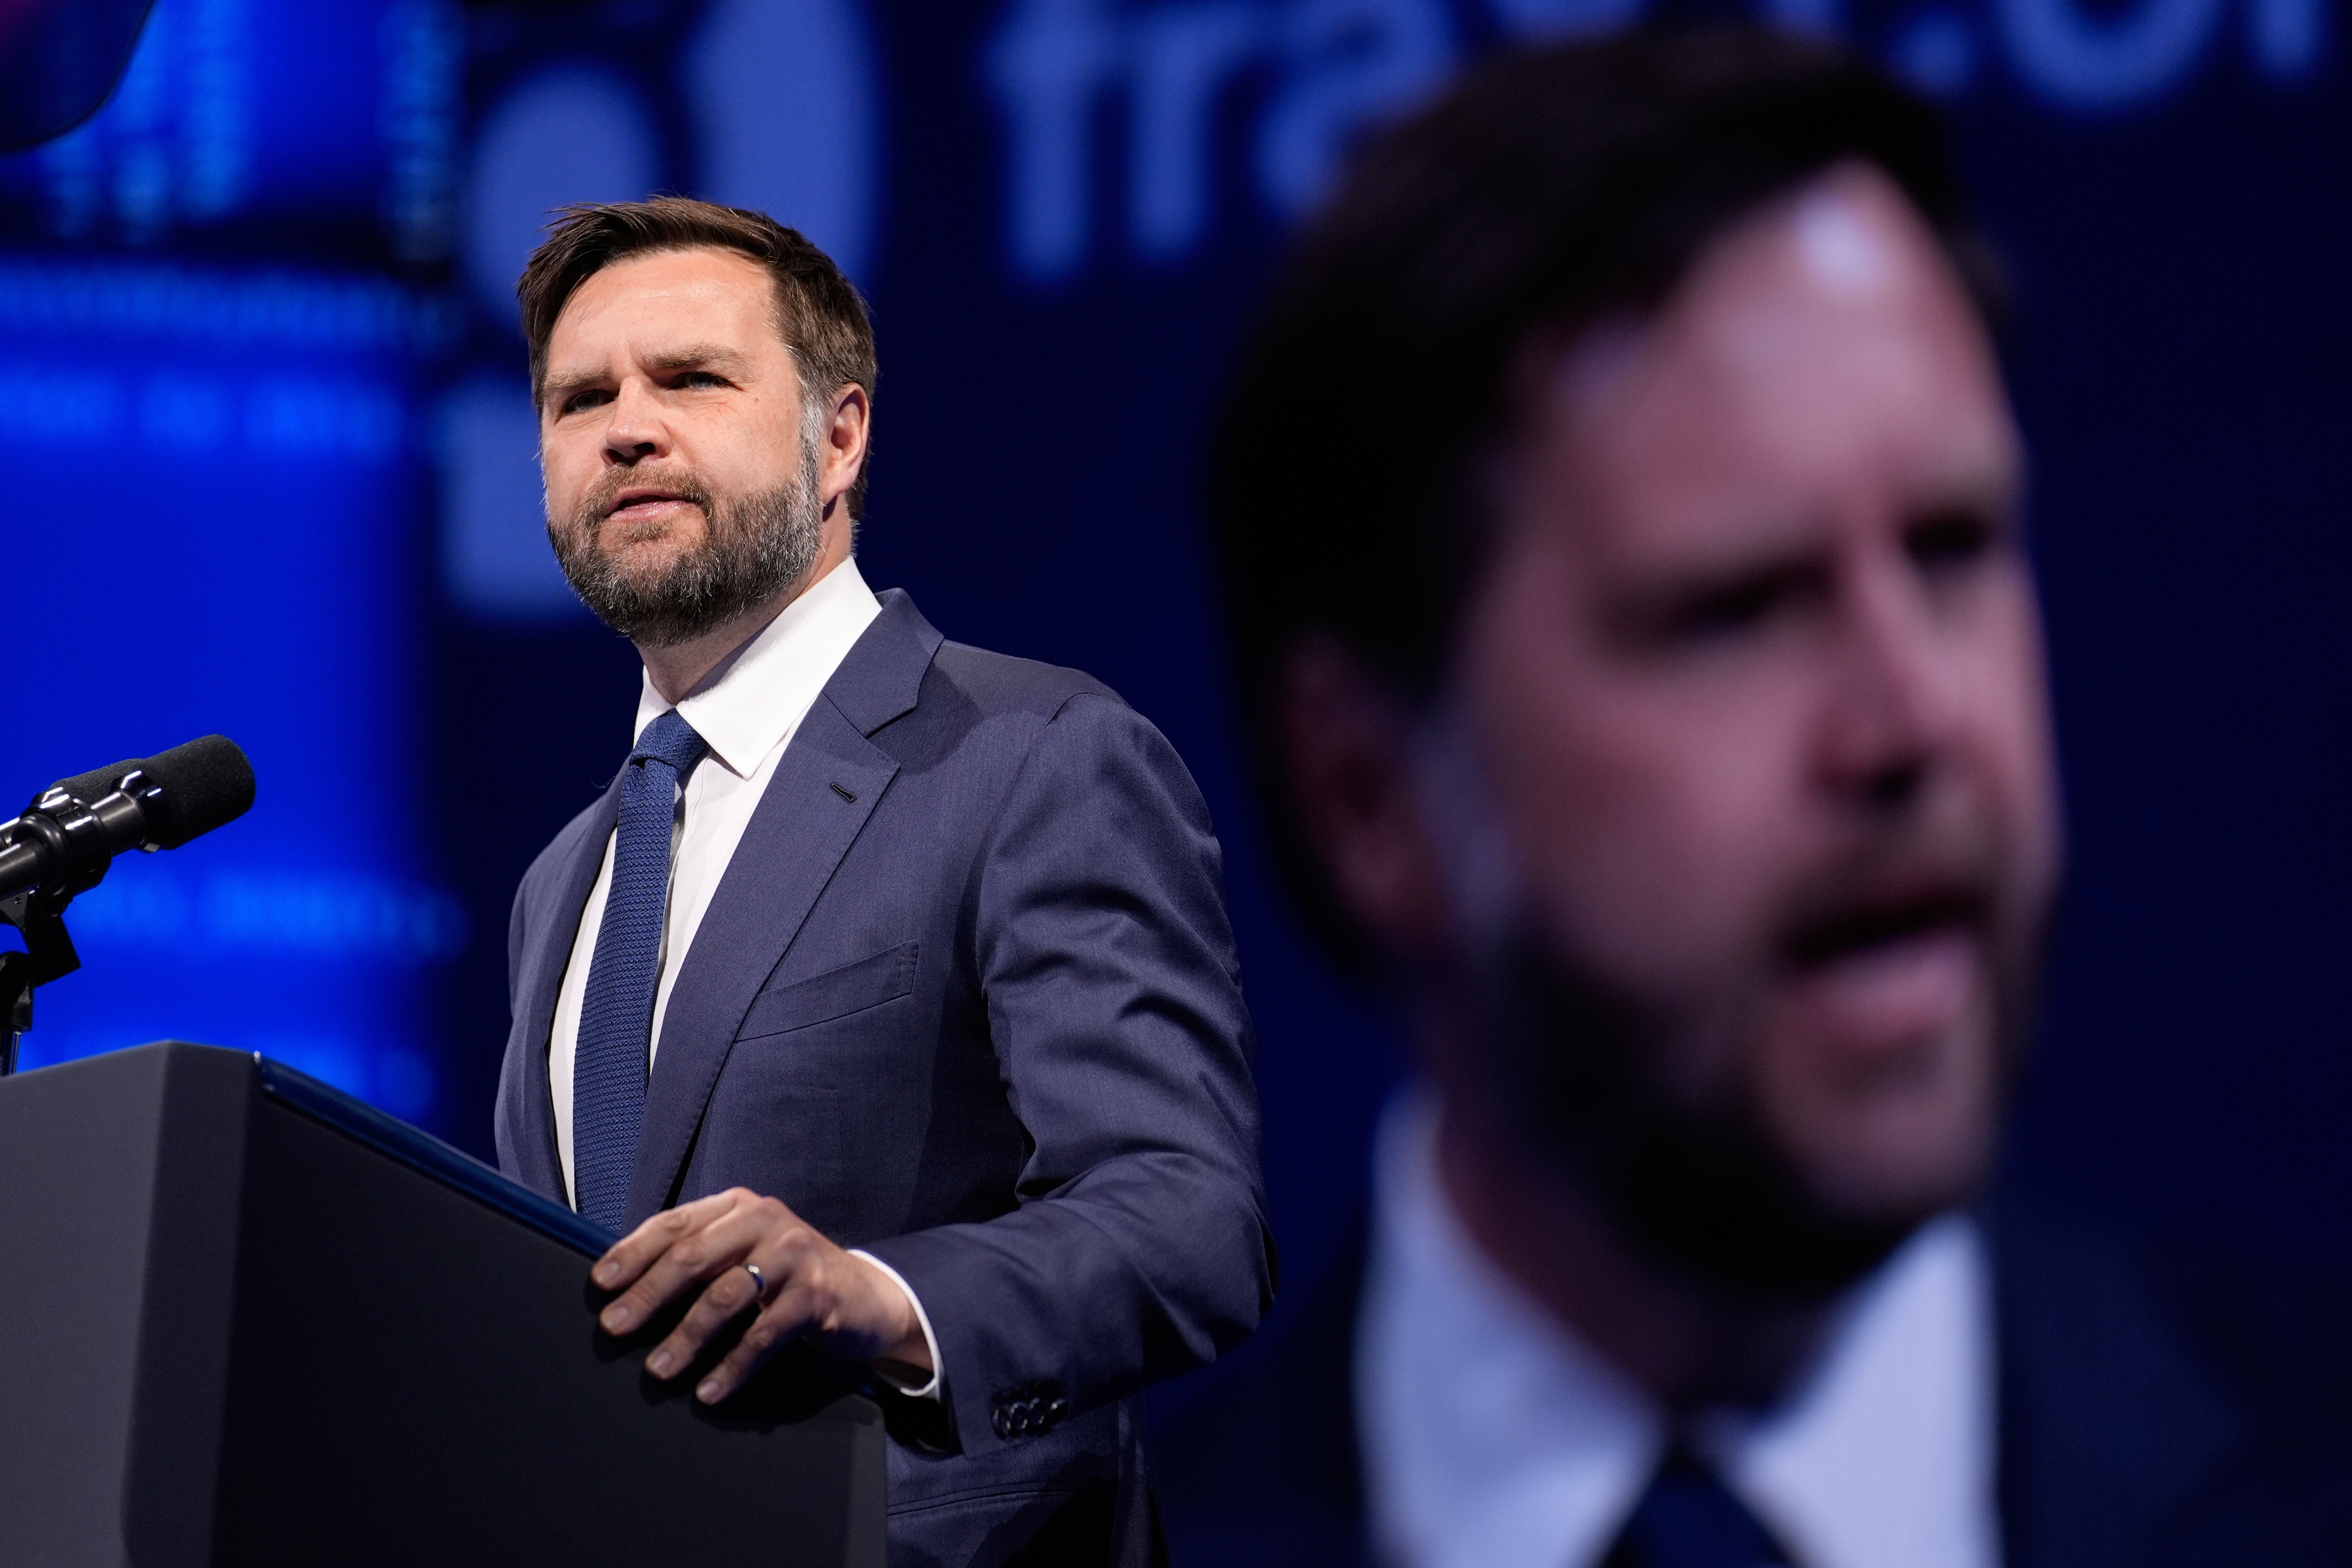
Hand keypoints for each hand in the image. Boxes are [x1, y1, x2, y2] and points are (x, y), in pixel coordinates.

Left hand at [590, 1187, 933, 1403]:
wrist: (866, 1296)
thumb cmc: (787, 1278)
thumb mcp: (744, 1254)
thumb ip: (700, 1257)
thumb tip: (625, 1289)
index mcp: (737, 1206)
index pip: (675, 1224)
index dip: (634, 1252)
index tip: (600, 1283)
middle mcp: (765, 1220)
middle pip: (694, 1256)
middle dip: (649, 1294)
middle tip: (614, 1328)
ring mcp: (794, 1254)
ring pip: (727, 1295)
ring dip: (687, 1336)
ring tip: (658, 1369)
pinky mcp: (817, 1295)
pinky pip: (765, 1334)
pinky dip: (733, 1365)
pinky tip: (710, 1389)